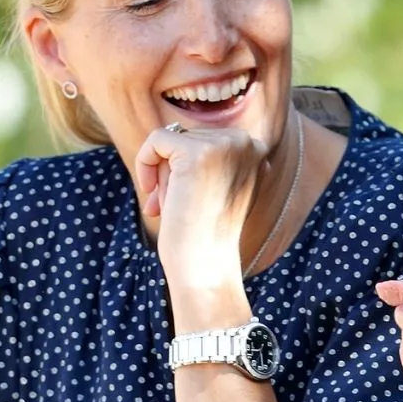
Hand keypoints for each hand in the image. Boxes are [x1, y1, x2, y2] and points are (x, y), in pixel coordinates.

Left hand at [131, 124, 266, 290]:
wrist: (204, 267)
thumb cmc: (204, 234)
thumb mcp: (212, 187)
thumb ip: (200, 157)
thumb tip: (168, 134)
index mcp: (258, 150)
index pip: (206, 139)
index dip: (185, 168)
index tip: (177, 198)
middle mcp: (247, 142)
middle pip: (189, 136)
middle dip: (171, 170)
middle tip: (164, 206)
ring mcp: (226, 144)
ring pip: (172, 140)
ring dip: (162, 173)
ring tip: (166, 206)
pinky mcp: (197, 152)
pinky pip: (156, 140)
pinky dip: (144, 163)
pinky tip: (149, 192)